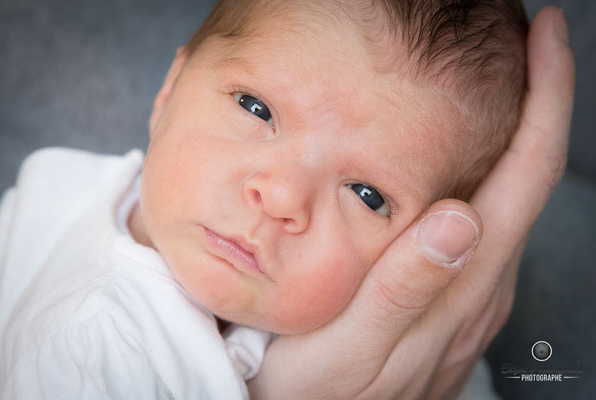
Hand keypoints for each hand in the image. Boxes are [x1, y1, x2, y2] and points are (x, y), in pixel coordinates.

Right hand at [248, 7, 574, 399]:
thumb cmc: (321, 392)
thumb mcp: (352, 348)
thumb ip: (406, 288)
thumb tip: (460, 218)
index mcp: (464, 283)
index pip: (525, 176)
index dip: (545, 100)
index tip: (544, 37)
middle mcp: (482, 283)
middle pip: (528, 178)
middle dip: (537, 101)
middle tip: (519, 43)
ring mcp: (472, 292)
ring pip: (508, 199)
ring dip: (514, 133)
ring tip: (496, 83)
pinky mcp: (454, 299)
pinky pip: (485, 225)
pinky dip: (487, 175)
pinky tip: (459, 160)